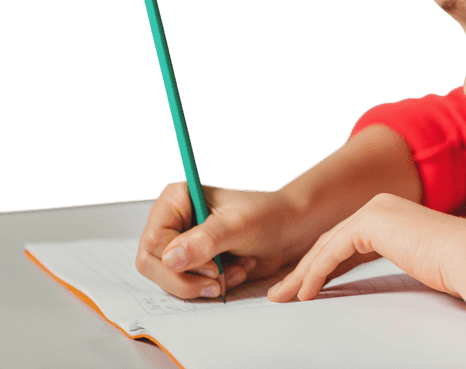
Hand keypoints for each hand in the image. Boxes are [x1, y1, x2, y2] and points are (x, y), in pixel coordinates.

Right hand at [135, 180, 312, 299]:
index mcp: (177, 200)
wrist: (292, 228)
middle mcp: (173, 222)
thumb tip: (169, 259)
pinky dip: (213, 286)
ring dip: (205, 283)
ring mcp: (181, 245)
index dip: (176, 261)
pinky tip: (238, 271)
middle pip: (153, 264)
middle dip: (188, 279)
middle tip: (220, 280)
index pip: (153, 241)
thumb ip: (205, 241)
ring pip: (169, 279)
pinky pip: (188, 286)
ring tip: (238, 269)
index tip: (213, 268)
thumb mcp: (238, 225)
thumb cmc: (268, 216)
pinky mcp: (193, 264)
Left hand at [267, 193, 465, 312]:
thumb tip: (398, 275)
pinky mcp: (370, 223)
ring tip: (282, 297)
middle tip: (281, 293)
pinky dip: (315, 274)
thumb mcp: (417, 260)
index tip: (304, 289)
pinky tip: (306, 294)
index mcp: (390, 213)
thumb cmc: (453, 265)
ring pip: (326, 246)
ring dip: (301, 274)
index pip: (345, 241)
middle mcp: (379, 205)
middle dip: (303, 269)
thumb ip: (399, 258)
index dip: (321, 265)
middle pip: (330, 241)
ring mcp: (374, 210)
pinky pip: (332, 251)